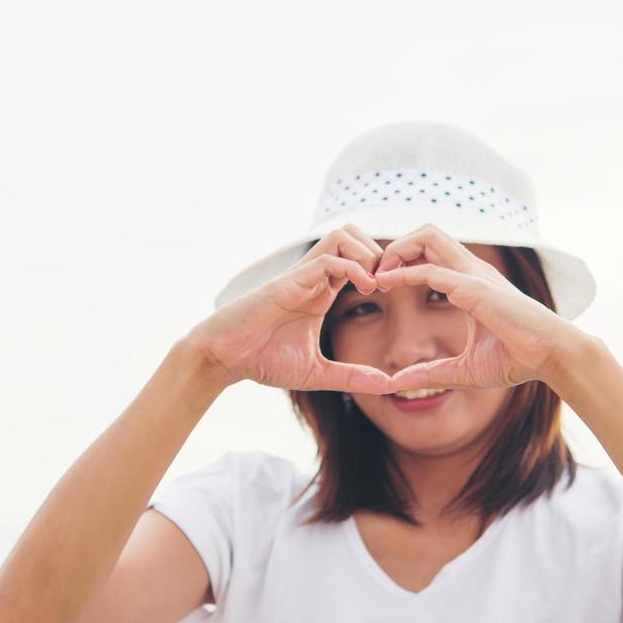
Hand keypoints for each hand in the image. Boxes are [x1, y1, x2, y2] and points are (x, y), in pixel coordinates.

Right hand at [187, 225, 394, 394]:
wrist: (224, 357)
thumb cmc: (262, 360)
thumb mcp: (316, 373)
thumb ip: (351, 377)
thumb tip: (388, 386)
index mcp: (322, 293)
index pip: (360, 260)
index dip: (383, 269)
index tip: (399, 291)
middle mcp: (314, 278)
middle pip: (354, 235)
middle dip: (380, 252)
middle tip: (392, 281)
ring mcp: (302, 276)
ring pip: (342, 236)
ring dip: (367, 253)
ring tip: (378, 282)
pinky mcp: (290, 281)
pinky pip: (327, 259)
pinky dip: (352, 267)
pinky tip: (365, 288)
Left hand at [372, 224, 581, 391]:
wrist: (552, 357)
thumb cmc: (518, 359)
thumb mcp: (464, 370)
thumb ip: (431, 373)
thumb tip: (397, 384)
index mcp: (470, 282)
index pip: (430, 253)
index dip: (402, 260)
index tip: (381, 283)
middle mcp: (471, 271)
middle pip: (427, 233)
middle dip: (396, 246)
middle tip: (376, 274)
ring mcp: (473, 275)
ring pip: (428, 236)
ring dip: (398, 250)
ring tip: (380, 275)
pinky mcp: (474, 288)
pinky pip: (432, 270)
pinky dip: (405, 273)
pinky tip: (386, 284)